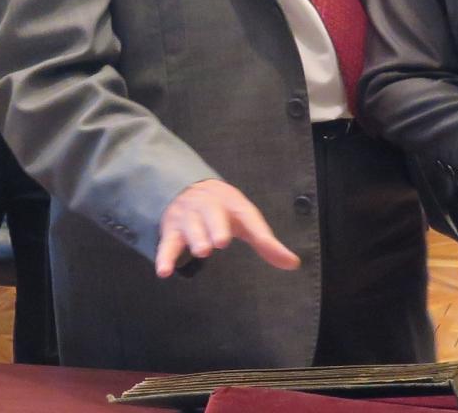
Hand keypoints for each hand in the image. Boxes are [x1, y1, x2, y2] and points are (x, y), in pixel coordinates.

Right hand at [154, 179, 300, 278]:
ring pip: (190, 227)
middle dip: (216, 227)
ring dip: (195, 237)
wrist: (187, 187)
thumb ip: (267, 243)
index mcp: (232, 204)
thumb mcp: (246, 220)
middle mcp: (208, 207)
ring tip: (200, 252)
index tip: (257, 240)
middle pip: (212, 216)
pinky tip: (164, 271)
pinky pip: (167, 244)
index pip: (246, 215)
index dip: (252, 228)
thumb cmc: (224, 210)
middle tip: (219, 242)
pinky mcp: (171, 230)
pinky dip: (164, 257)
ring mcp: (188, 218)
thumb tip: (293, 264)